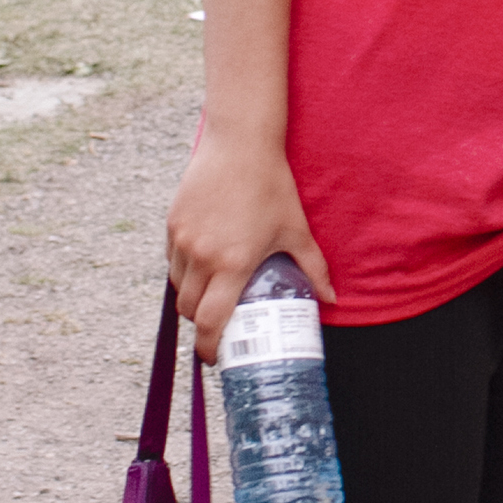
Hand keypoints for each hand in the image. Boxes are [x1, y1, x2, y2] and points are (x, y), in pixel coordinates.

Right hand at [166, 129, 333, 362]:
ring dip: (193, 298)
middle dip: (202, 325)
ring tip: (213, 295)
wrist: (240, 145)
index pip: (212, 322)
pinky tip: (204, 265)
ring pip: (178, 288)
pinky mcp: (171, 226)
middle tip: (219, 325)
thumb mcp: (296, 229)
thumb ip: (313, 267)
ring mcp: (182, 241)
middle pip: (190, 311)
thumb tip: (331, 299)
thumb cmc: (272, 186)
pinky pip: (172, 263)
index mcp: (233, 263)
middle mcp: (202, 256)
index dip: (210, 347)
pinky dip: (185, 272)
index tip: (216, 358)